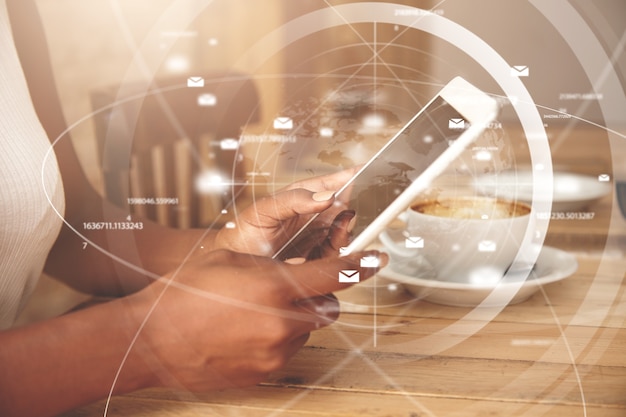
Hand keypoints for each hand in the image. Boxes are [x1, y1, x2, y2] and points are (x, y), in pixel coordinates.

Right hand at [129, 249, 385, 390]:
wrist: (150, 338)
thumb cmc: (183, 292)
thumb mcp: (230, 260)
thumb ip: (272, 265)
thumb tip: (296, 270)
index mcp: (275, 286)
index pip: (334, 274)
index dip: (360, 264)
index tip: (376, 259)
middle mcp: (282, 323)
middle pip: (328, 308)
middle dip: (318, 297)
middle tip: (292, 289)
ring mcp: (274, 353)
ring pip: (308, 331)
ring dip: (295, 320)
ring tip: (258, 312)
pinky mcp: (264, 373)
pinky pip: (287, 352)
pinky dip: (279, 340)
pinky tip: (248, 332)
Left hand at [214, 168, 357, 256]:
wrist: (235, 269)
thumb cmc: (243, 234)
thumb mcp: (264, 210)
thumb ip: (293, 200)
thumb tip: (324, 196)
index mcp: (301, 197)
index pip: (331, 182)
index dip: (350, 176)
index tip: (366, 171)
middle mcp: (313, 216)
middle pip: (345, 207)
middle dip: (354, 206)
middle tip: (351, 209)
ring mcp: (317, 236)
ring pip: (346, 231)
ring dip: (349, 230)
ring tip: (342, 228)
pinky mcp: (319, 258)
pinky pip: (339, 253)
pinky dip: (345, 250)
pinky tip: (341, 247)